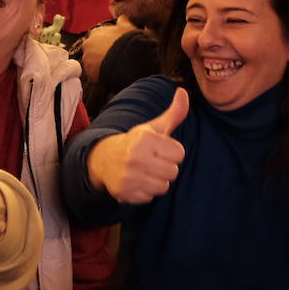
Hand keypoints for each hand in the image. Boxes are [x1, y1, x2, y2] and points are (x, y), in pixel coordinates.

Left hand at [80, 21, 133, 82]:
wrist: (129, 58)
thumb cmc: (129, 41)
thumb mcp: (128, 28)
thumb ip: (123, 22)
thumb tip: (122, 18)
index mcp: (96, 32)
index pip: (97, 37)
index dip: (105, 42)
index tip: (111, 47)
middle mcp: (88, 44)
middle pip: (92, 49)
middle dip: (99, 53)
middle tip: (111, 57)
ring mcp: (87, 58)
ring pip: (91, 62)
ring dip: (99, 64)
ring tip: (111, 66)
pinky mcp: (89, 72)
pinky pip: (93, 73)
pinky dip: (99, 74)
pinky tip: (109, 73)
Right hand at [87, 88, 188, 202]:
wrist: (104, 159)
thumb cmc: (137, 143)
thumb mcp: (154, 127)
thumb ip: (174, 113)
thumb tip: (184, 92)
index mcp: (145, 139)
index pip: (180, 153)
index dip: (172, 152)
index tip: (159, 150)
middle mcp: (135, 157)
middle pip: (173, 172)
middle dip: (166, 168)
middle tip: (151, 162)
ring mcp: (128, 176)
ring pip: (163, 186)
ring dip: (157, 181)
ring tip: (144, 172)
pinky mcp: (124, 192)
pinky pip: (150, 197)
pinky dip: (145, 191)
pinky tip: (136, 181)